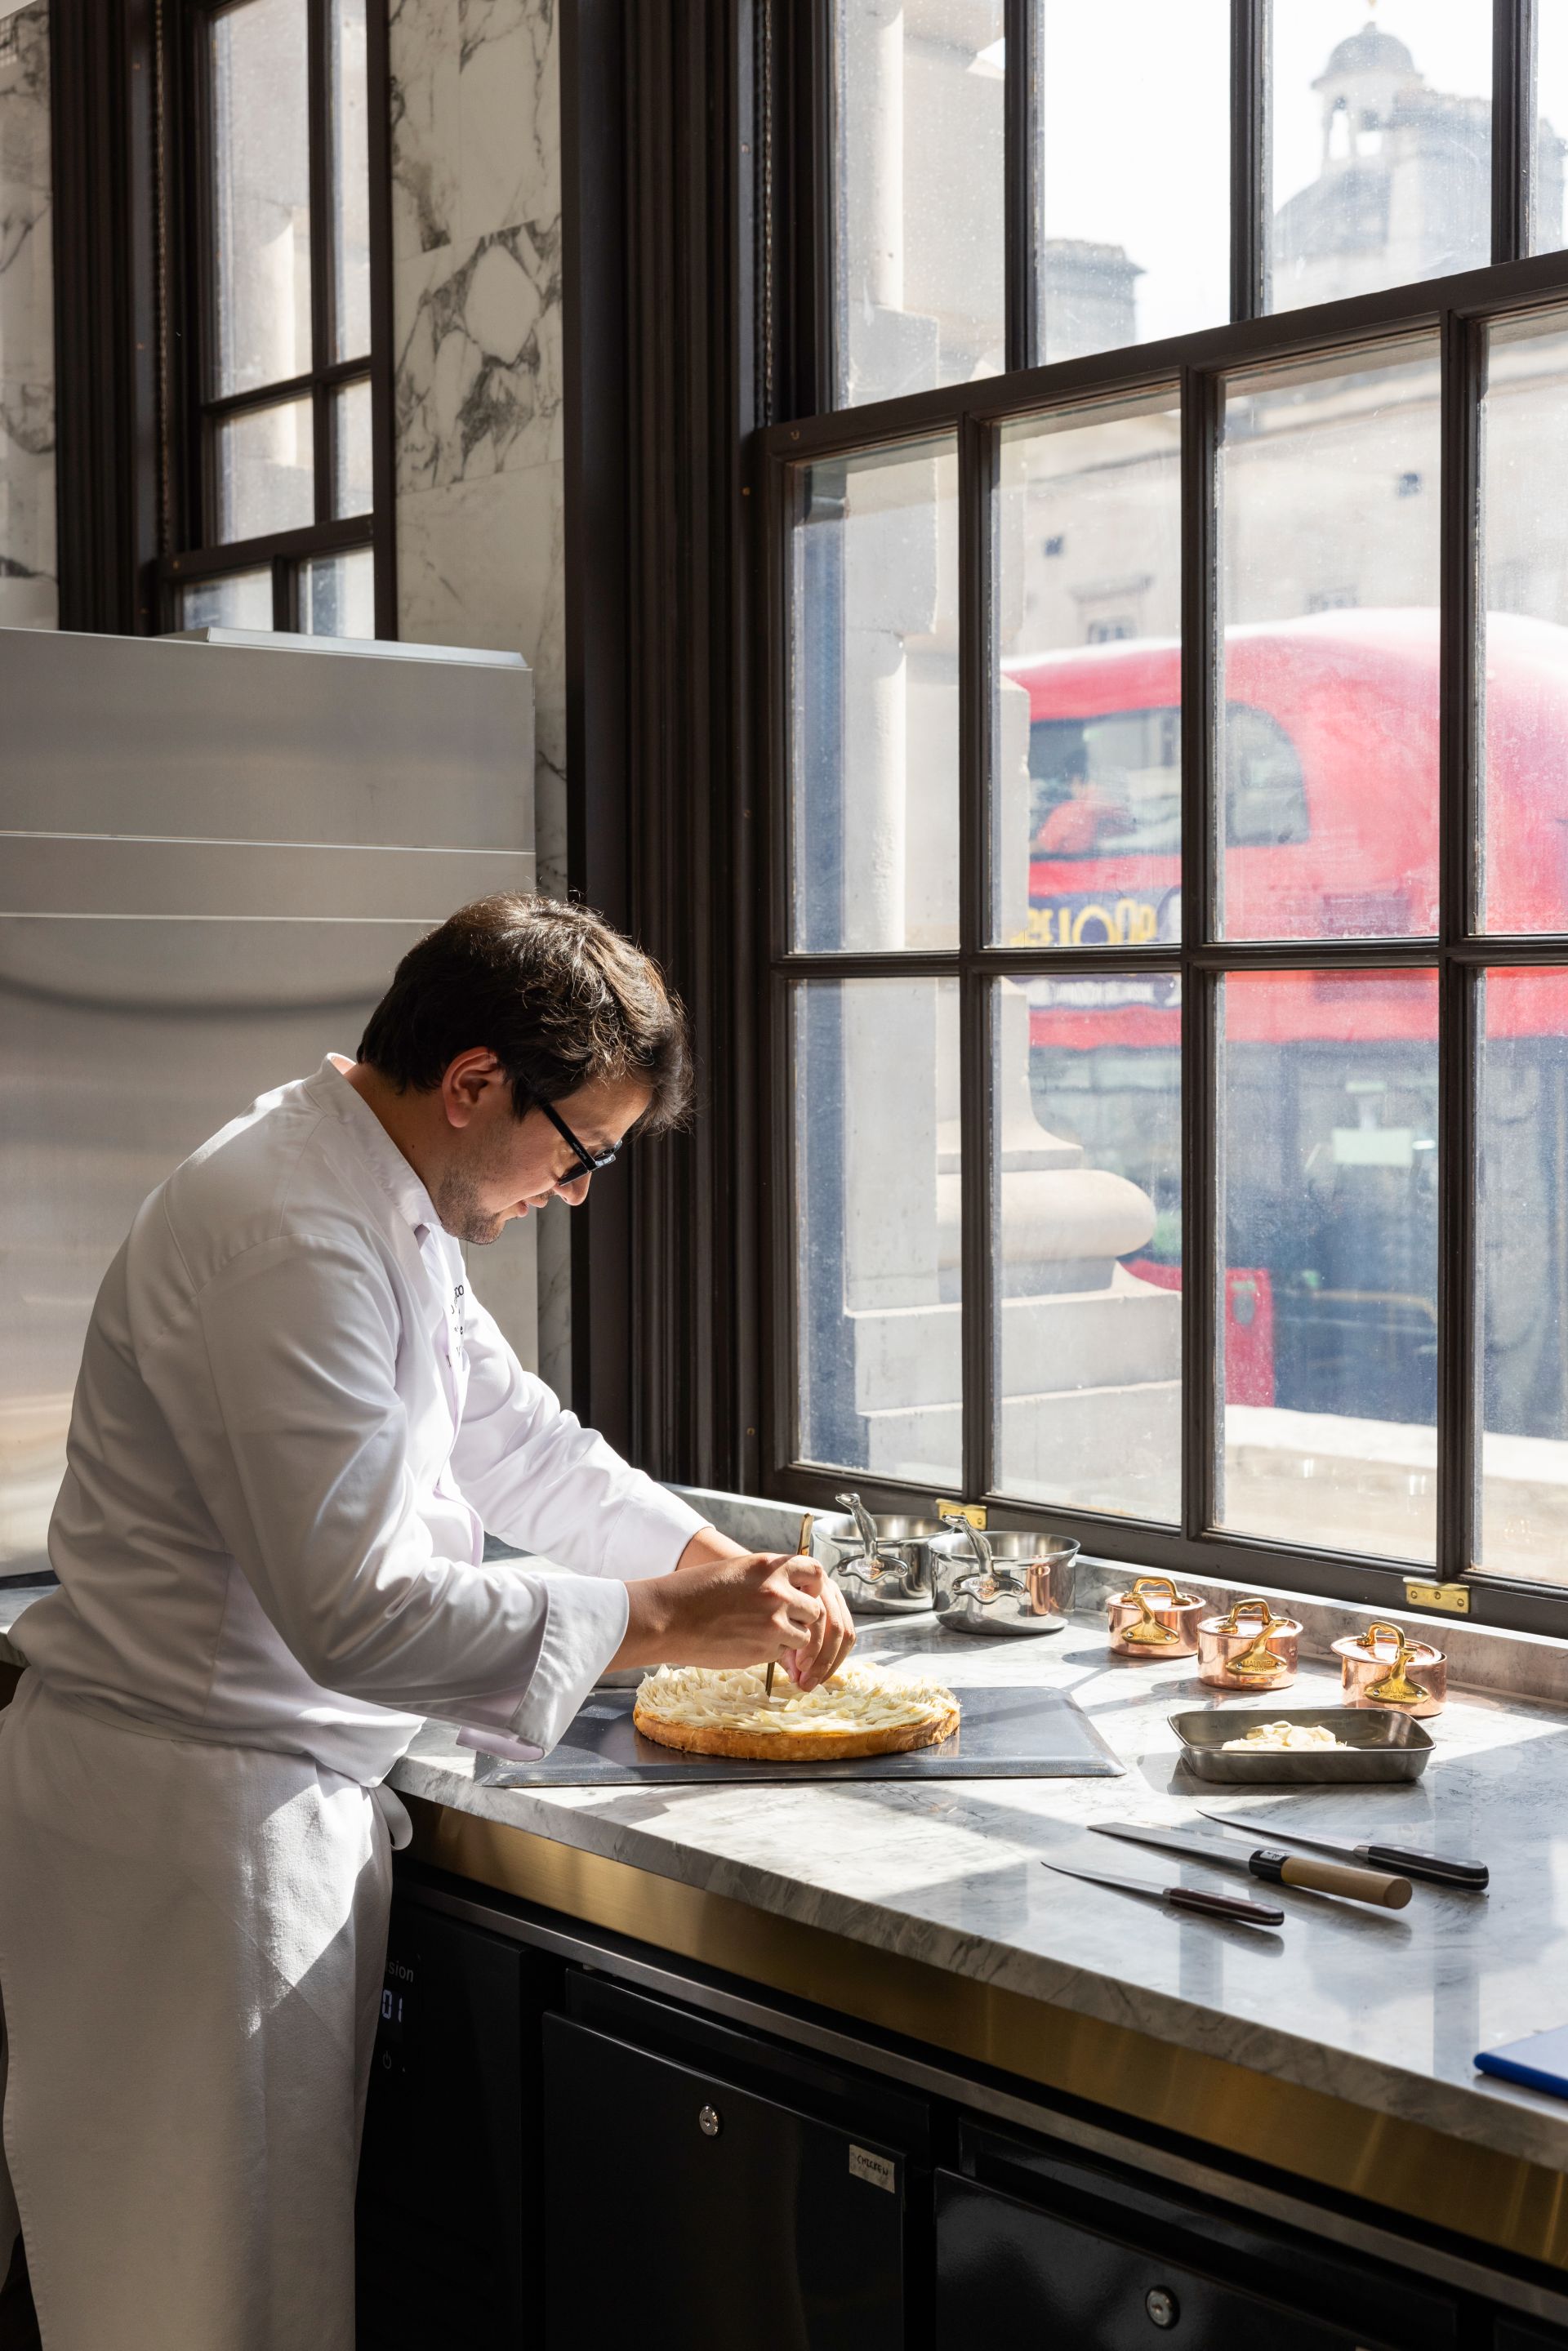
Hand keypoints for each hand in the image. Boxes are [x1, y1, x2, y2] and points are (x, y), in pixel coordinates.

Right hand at [613, 1550, 855, 1691]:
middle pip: (815, 1610)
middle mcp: (777, 1592)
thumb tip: (791, 1591)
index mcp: (769, 1566)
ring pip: (803, 1636)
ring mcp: (773, 1622)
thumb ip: (766, 1578)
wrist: (668, 1617)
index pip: (815, 1573)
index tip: (807, 1595)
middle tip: (786, 1623)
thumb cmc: (694, 1592)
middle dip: (804, 1619)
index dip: (814, 1587)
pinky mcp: (763, 1649)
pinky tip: (747, 1645)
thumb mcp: (736, 1571)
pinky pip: (781, 1653)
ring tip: (762, 1635)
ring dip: (790, 1639)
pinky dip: (772, 1652)